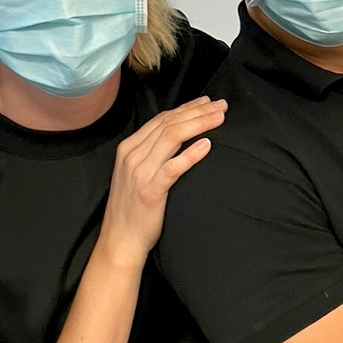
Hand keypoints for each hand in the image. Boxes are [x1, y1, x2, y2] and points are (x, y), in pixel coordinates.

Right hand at [100, 96, 227, 266]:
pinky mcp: (150, 191)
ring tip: (219, 119)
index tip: (207, 101)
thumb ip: (152, 153)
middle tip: (221, 105)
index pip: (162, 119)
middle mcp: (132, 155)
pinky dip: (191, 154)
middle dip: (198, 111)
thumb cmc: (134, 208)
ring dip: (199, 125)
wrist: (121, 240)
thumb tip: (180, 135)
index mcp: (128, 148)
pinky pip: (173, 167)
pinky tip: (207, 145)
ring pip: (172, 138)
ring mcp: (139, 172)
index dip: (187, 108)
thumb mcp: (137, 173)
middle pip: (169, 124)